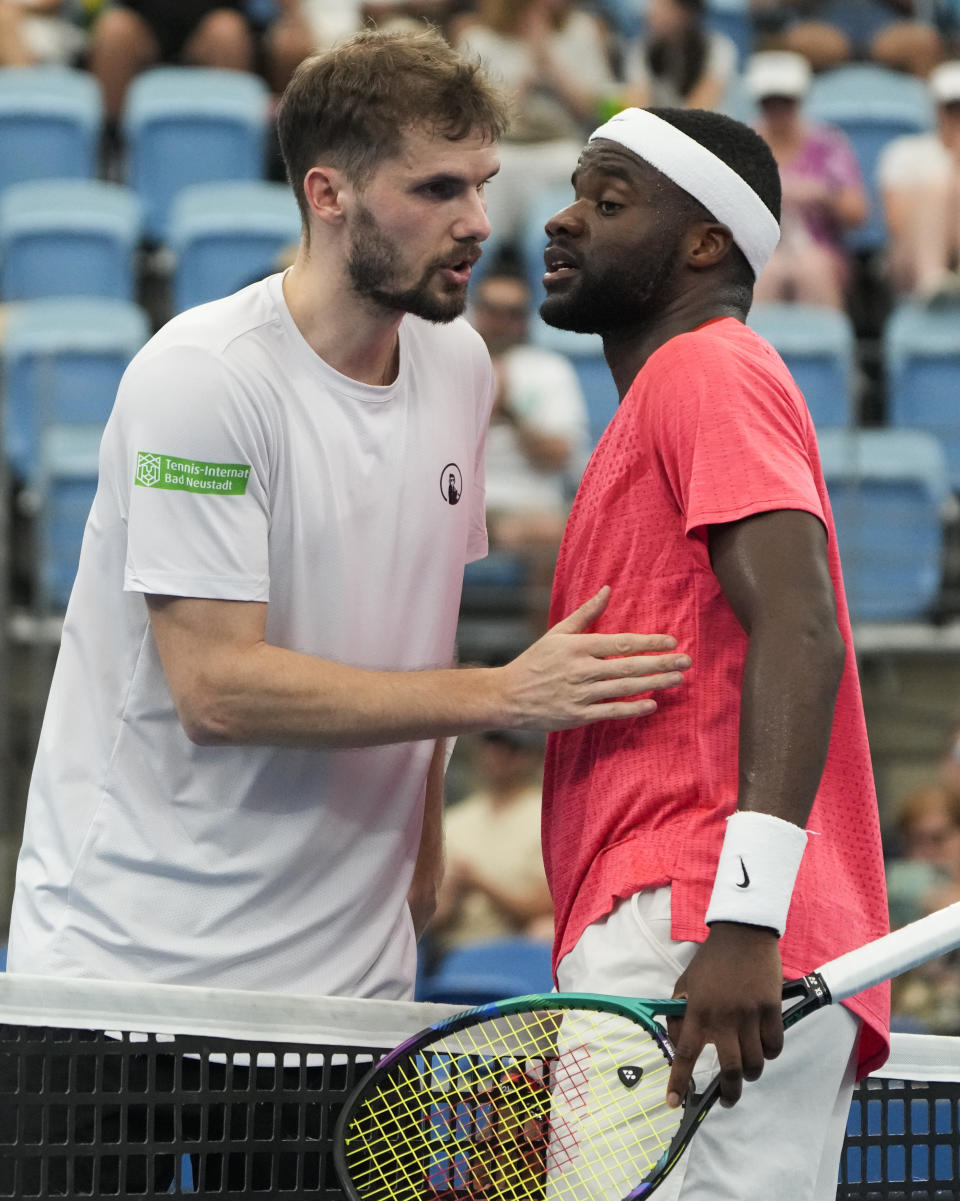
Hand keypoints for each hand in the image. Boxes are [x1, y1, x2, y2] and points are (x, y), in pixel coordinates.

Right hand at [499, 586, 689, 729]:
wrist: (508, 695)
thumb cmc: (536, 661)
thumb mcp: (558, 633)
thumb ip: (586, 613)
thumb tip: (607, 589)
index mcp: (578, 647)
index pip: (621, 643)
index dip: (649, 642)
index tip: (671, 641)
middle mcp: (581, 670)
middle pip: (629, 666)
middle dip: (661, 663)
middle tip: (686, 661)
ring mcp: (580, 694)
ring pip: (624, 688)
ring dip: (654, 684)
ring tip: (677, 680)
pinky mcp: (577, 715)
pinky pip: (611, 711)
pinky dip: (632, 708)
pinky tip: (652, 704)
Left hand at [665, 923, 782, 1108]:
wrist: (742, 934)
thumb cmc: (711, 961)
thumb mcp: (686, 983)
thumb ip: (680, 1013)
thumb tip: (678, 1043)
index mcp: (698, 1010)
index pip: (685, 1053)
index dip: (678, 1081)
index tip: (673, 1102)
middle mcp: (723, 1017)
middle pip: (730, 1070)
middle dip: (729, 1093)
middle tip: (726, 1099)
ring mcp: (750, 1014)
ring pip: (755, 1063)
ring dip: (750, 1073)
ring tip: (746, 1069)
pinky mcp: (771, 1009)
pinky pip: (775, 1046)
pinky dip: (770, 1053)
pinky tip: (764, 1047)